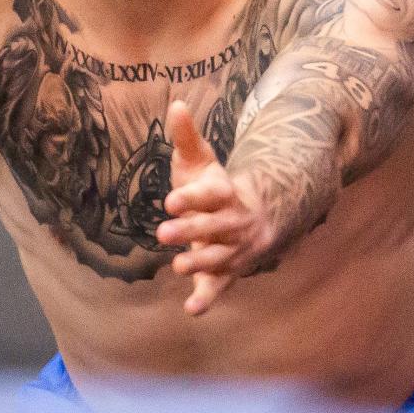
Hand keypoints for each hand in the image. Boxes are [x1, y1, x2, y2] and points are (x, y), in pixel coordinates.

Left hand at [157, 100, 271, 315]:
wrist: (251, 217)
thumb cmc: (214, 186)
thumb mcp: (202, 160)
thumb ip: (187, 137)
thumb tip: (175, 104)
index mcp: (225, 193)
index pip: (211, 195)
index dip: (191, 198)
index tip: (168, 200)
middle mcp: (232, 222)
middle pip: (213, 227)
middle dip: (190, 231)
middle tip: (162, 232)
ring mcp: (231, 249)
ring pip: (218, 258)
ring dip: (199, 264)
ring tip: (177, 267)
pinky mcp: (226, 272)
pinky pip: (219, 287)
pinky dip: (208, 298)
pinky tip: (192, 309)